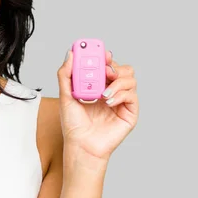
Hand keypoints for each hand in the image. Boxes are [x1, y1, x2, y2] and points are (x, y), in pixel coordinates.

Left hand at [57, 49, 138, 163]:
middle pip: (122, 69)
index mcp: (98, 85)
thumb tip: (70, 54)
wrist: (81, 145)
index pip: (107, 65)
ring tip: (103, 93)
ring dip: (117, 82)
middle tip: (104, 71)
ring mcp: (122, 101)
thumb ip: (66, 74)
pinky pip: (132, 95)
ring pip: (130, 79)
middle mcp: (111, 91)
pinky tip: (108, 102)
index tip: (101, 53)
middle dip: (114, 67)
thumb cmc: (74, 124)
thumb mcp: (65, 96)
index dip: (106, 56)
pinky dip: (120, 95)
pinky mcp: (129, 112)